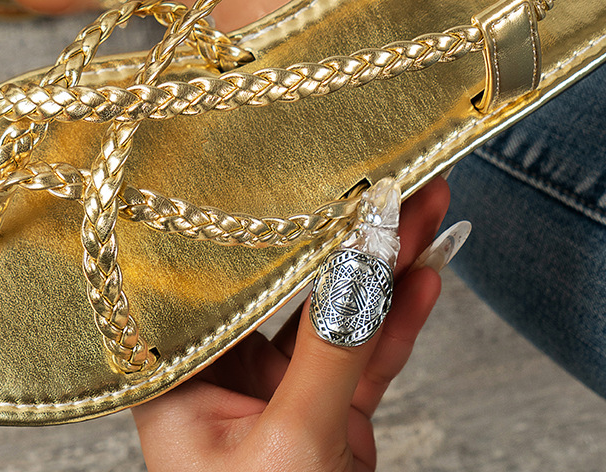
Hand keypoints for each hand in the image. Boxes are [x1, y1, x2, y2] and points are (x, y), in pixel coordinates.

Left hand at [133, 177, 449, 471]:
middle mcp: (221, 377)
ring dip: (386, 264)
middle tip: (393, 172)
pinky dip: (399, 320)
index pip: (217, 272)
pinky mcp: (324, 421)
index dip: (264, 213)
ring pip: (335, 314)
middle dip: (346, 229)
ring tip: (427, 203)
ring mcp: (277, 397)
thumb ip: (330, 348)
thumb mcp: (291, 445)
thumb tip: (364, 255)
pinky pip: (365, 358)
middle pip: (285, 283)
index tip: (310, 163)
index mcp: (177, 376)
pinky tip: (428, 276)